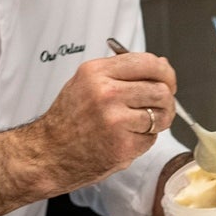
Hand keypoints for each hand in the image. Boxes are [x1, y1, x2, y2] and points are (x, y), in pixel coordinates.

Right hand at [30, 51, 179, 188]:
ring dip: (160, 120)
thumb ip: (121, 72)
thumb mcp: (86, 82)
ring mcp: (115, 120)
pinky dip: (145, 140)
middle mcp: (106, 93)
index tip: (168, 81)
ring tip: (144, 124)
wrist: (47, 154)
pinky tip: (127, 139)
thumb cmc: (68, 120)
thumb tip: (159, 65)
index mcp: (97, 72)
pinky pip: (151, 138)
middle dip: (166, 100)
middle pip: (161, 89)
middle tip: (159, 107)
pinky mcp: (122, 145)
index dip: (165, 72)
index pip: (149, 62)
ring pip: (162, 114)